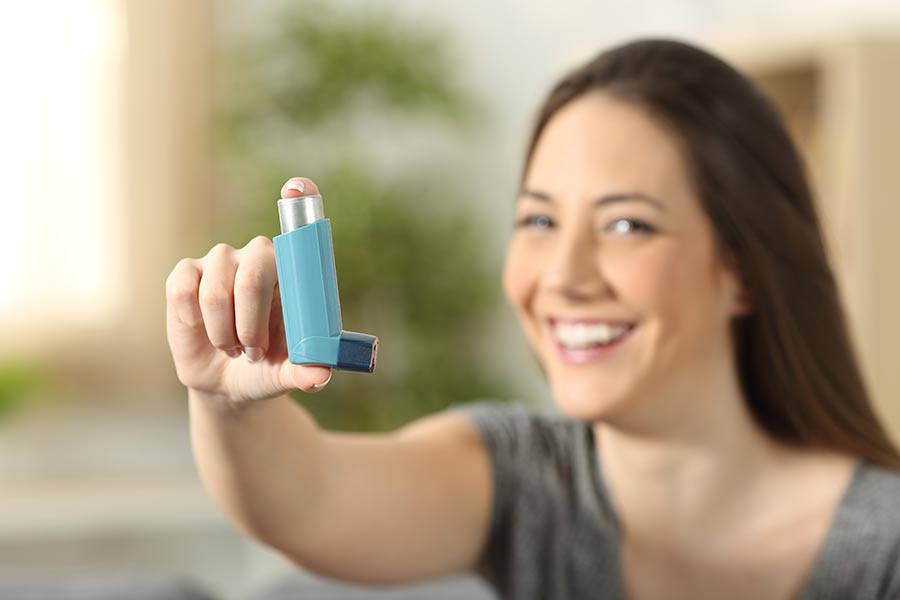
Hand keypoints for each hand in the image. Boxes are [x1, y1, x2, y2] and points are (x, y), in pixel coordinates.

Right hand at [166, 177, 331, 406]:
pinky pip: (184, 291)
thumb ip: (307, 372)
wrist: (229, 383)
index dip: (301, 196)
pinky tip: (205, 334)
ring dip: (225, 331)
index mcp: (294, 269)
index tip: (297, 188)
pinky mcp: (185, 274)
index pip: (300, 221)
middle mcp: (259, 255)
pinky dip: (195, 322)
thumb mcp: (290, 374)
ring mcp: (220, 261)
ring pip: (217, 291)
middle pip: (255, 268)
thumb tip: (321, 375)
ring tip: (234, 350)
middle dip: (252, 320)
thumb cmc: (269, 368)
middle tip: (255, 352)